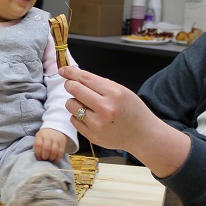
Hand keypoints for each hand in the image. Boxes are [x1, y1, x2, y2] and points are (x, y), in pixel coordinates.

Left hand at [33, 128, 67, 161]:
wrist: (55, 129)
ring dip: (51, 158)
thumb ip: (37, 145)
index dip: (38, 153)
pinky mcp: (63, 143)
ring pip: (54, 152)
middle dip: (45, 157)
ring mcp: (57, 140)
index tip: (39, 157)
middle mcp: (49, 137)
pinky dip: (57, 158)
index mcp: (41, 135)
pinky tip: (54, 159)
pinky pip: (60, 153)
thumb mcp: (38, 137)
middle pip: (46, 149)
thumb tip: (37, 156)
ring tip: (49, 159)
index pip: (38, 145)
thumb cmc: (45, 136)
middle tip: (44, 159)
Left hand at [58, 66, 190, 176]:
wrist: (143, 134)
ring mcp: (98, 124)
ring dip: (74, 101)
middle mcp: (105, 108)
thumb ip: (100, 83)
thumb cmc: (133, 110)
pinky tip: (90, 117)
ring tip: (86, 104)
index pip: (85, 78)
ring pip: (71, 105)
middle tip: (73, 86)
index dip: (71, 72)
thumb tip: (77, 76)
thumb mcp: (122, 90)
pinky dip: (77, 116)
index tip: (63, 70)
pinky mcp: (92, 136)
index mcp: (114, 93)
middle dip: (70, 85)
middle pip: (74, 89)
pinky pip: (73, 120)